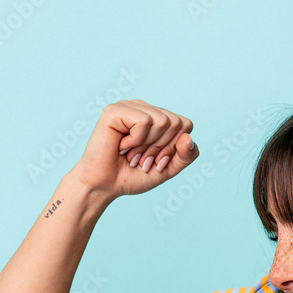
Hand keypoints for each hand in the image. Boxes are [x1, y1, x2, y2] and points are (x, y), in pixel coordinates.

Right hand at [69, 99, 198, 200]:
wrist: (104, 186)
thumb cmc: (131, 175)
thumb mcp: (167, 169)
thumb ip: (186, 156)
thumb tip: (188, 137)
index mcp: (157, 117)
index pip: (185, 125)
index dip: (174, 148)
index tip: (154, 160)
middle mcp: (144, 108)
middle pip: (176, 122)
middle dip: (161, 148)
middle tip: (140, 159)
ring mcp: (129, 106)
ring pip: (162, 121)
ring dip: (147, 146)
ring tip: (131, 154)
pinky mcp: (115, 110)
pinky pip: (144, 122)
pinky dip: (136, 141)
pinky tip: (121, 145)